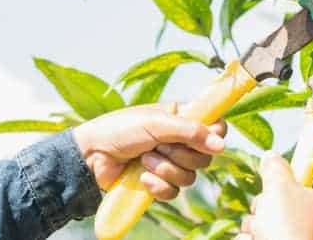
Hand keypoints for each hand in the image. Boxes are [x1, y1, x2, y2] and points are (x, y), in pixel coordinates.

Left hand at [73, 103, 225, 200]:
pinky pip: (174, 192)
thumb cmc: (120, 130)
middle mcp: (180, 142)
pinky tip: (142, 178)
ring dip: (165, 169)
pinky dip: (157, 186)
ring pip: (190, 177)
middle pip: (205, 156)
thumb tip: (222, 146)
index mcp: (182, 119)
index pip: (215, 127)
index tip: (203, 138)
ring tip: (144, 160)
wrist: (90, 157)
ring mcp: (170, 164)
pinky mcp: (159, 184)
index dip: (215, 135)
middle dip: (180, 155)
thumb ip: (191, 132)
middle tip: (159, 146)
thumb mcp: (157, 124)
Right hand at [237, 151, 312, 239]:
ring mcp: (296, 239)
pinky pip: (257, 238)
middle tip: (266, 215)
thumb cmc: (289, 229)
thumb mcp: (280, 188)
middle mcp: (312, 222)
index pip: (301, 180)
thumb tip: (271, 156)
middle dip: (262, 208)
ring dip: (253, 226)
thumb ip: (275, 168)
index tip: (274, 185)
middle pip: (277, 201)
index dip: (283, 181)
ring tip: (259, 235)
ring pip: (263, 221)